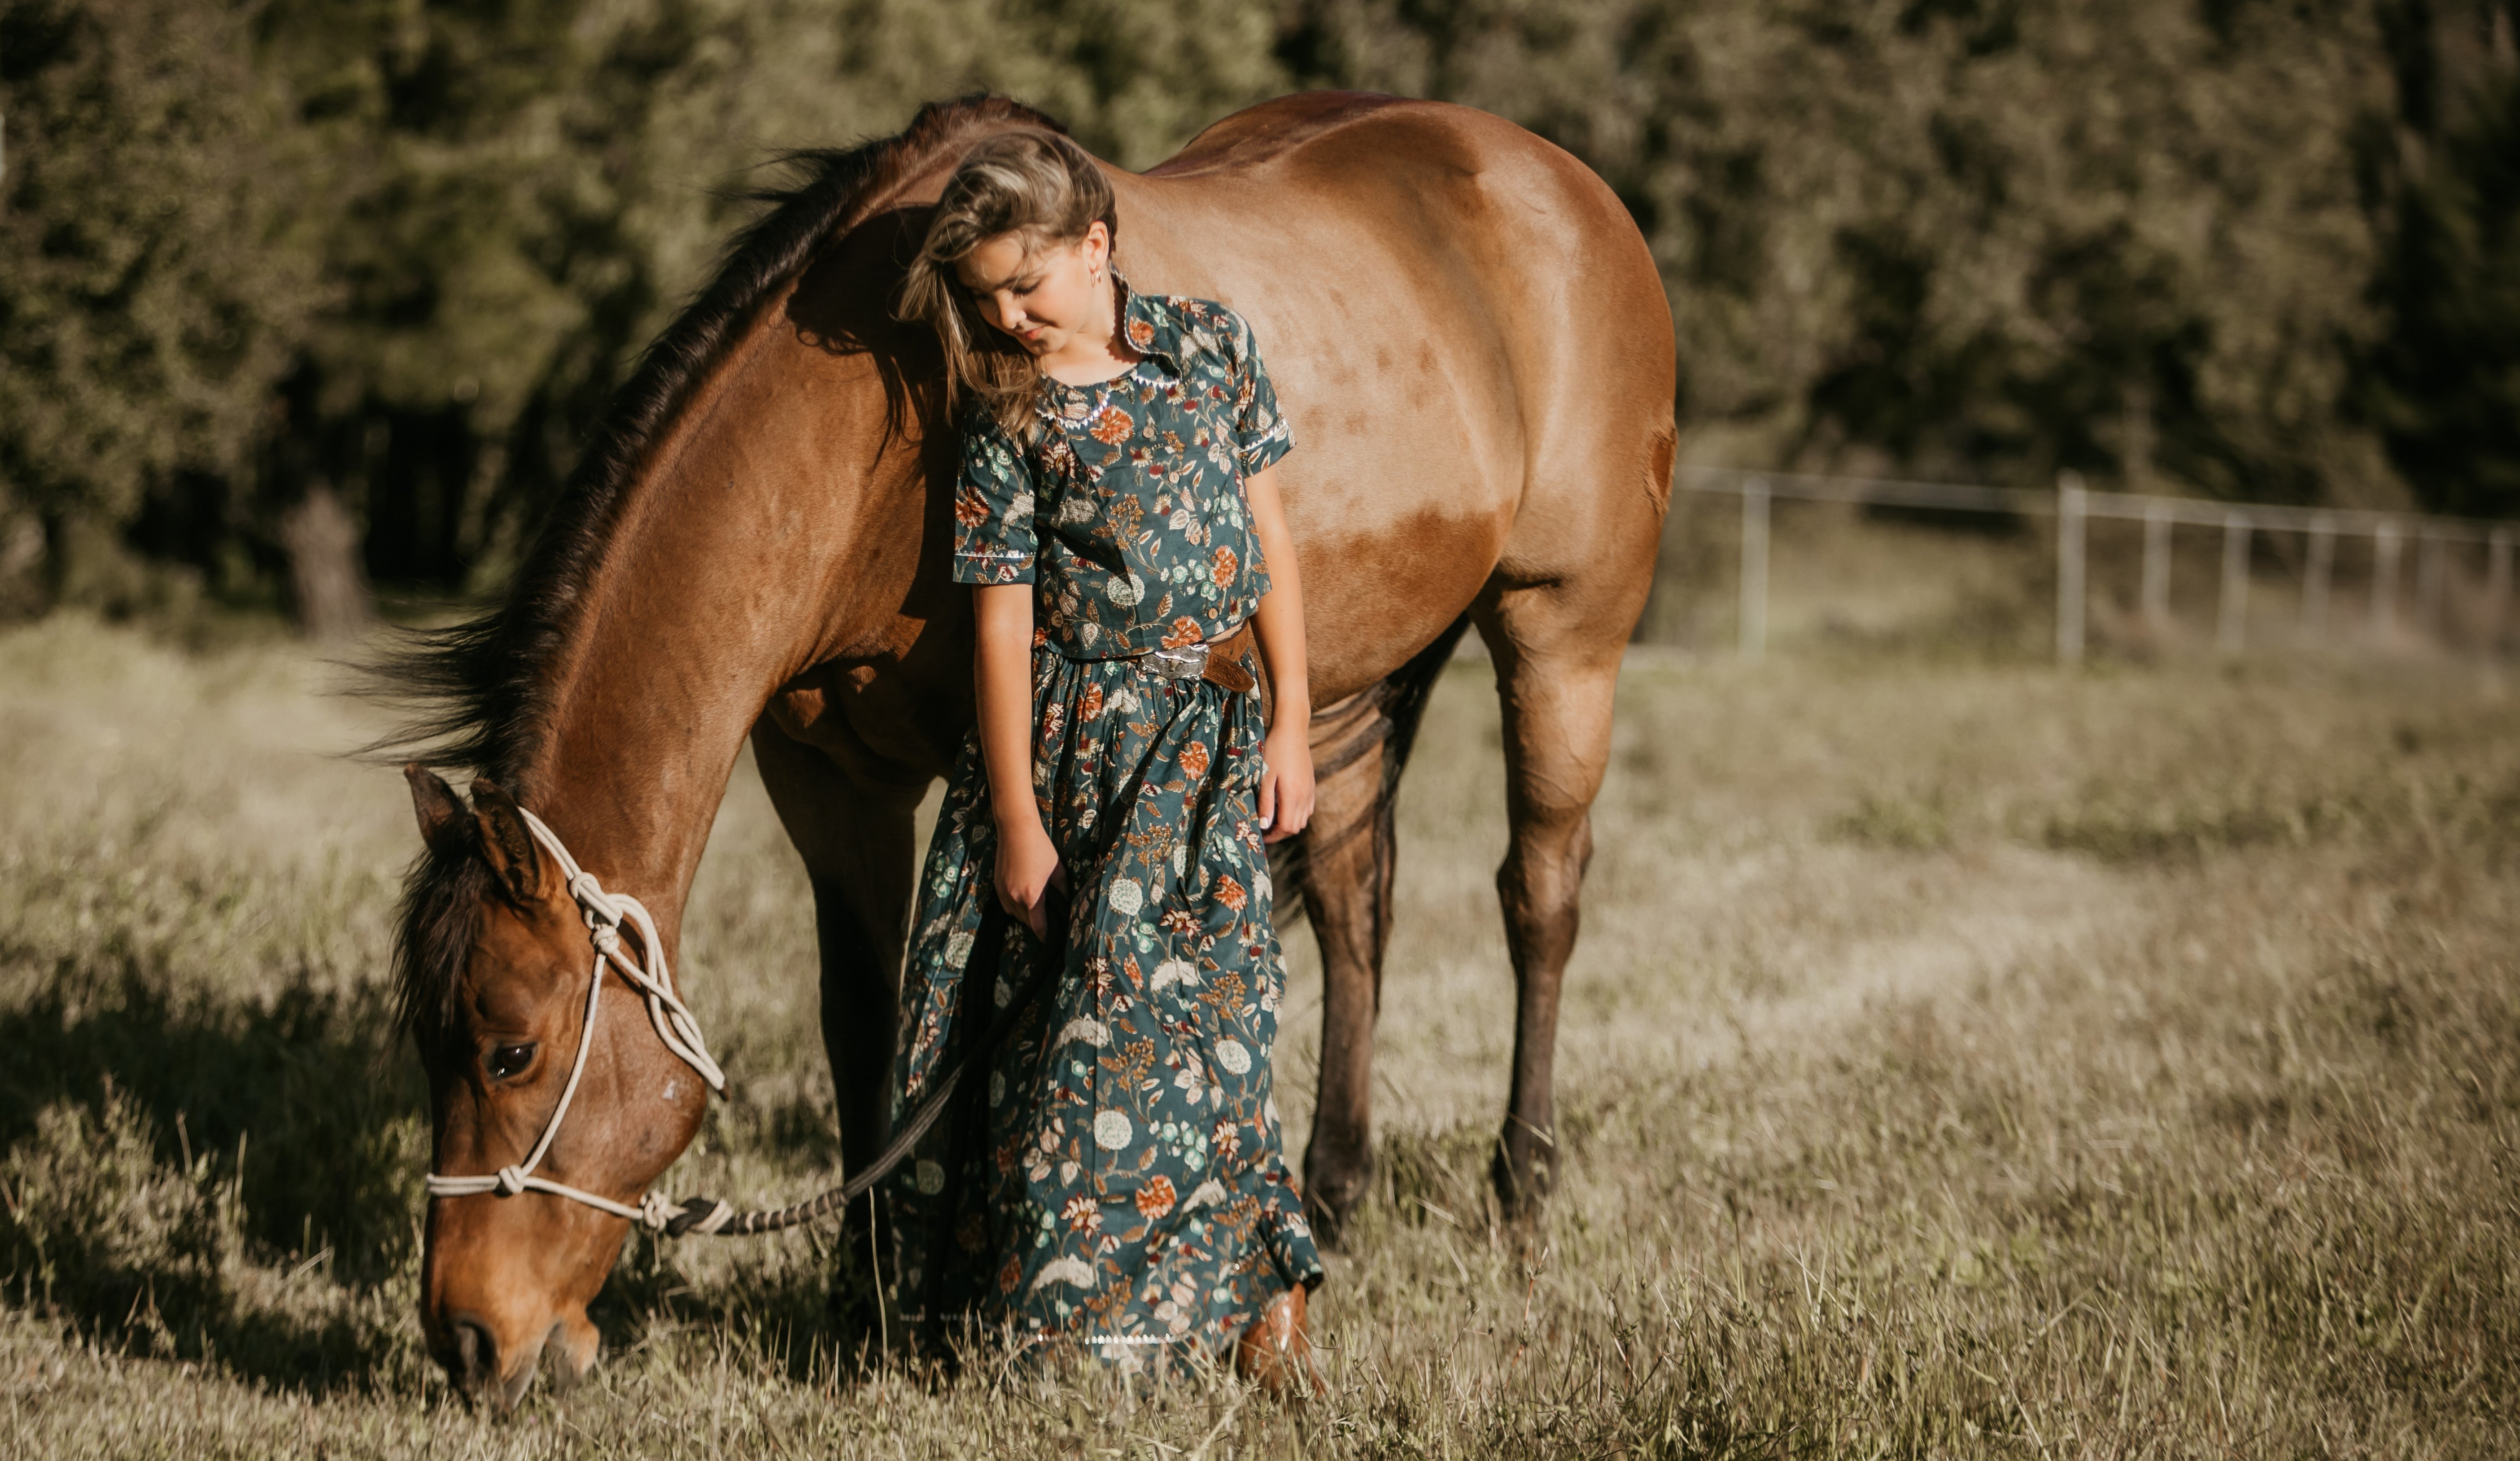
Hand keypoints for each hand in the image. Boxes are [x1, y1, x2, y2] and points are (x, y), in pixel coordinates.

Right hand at [994, 815, 1064, 936]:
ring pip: (1014, 914)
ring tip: (1034, 909)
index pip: (1038, 926)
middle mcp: (1015, 898)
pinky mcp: (996, 885)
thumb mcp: (1057, 869)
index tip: (1050, 939)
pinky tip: (1022, 899)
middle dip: (1035, 923)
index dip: (1045, 934)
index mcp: (1032, 897)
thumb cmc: (1040, 848)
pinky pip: (1005, 905)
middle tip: (1046, 920)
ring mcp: (1003, 892)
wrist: (1016, 831)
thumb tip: (1066, 901)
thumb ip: (1062, 888)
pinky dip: (1013, 906)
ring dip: (1024, 915)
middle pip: (1025, 922)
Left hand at [1259, 720, 1313, 843]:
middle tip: (1264, 828)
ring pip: (1303, 820)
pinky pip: (1307, 809)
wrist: (1292, 731)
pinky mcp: (1311, 785)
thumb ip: (1266, 803)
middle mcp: (1305, 796)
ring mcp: (1310, 791)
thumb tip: (1265, 826)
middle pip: (1295, 827)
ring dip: (1289, 823)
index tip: (1260, 834)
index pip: (1287, 828)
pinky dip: (1297, 814)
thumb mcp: (1265, 777)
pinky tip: (1285, 806)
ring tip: (1272, 818)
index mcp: (1293, 796)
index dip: (1273, 835)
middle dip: (1280, 832)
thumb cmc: (1274, 751)